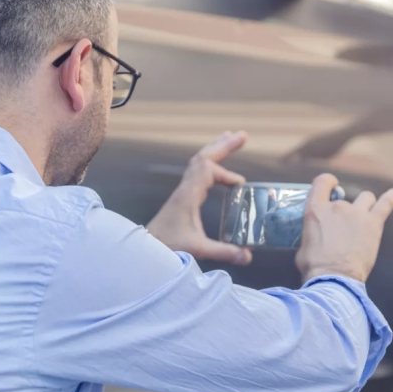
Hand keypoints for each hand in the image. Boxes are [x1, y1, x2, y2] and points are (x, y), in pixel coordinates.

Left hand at [147, 131, 252, 265]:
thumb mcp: (197, 249)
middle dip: (223, 145)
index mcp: (188, 196)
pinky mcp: (182, 197)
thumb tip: (248, 256)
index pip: (207, 170)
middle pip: (203, 158)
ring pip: (198, 162)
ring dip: (215, 150)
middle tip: (242, 135)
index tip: (240, 185)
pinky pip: (197, 172)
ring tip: (229, 138)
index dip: (226, 173)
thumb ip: (223, 252)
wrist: (144, 250)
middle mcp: (185, 189)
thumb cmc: (167, 247)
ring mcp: (183, 191)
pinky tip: (218, 168)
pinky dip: (209, 164)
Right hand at [295, 174, 392, 283]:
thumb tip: (316, 237)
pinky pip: (386, 204)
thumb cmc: (315, 267)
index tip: (332, 187)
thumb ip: (312, 234)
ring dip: (365, 206)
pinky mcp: (373, 223)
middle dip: (345, 211)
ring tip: (365, 220)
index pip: (322, 182)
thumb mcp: (303, 246)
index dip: (328, 183)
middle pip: (345, 199)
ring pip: (366, 198)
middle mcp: (337, 206)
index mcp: (316, 210)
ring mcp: (357, 213)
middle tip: (345, 230)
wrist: (334, 278)